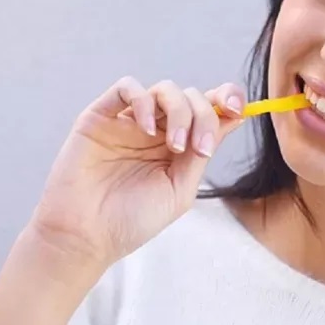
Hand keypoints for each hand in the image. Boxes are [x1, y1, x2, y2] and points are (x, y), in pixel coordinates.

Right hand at [28, 76, 245, 264]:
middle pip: (192, 98)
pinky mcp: (101, 117)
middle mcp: (157, 131)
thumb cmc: (131, 221)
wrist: (86, 236)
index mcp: (179, 149)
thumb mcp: (179, 191)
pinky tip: (147, 129)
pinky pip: (127, 88)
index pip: (209, 111)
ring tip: (175, 147)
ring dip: (179, 111)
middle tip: (198, 148)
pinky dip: (143, 101)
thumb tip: (232, 118)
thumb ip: (201, 155)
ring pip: (164, 89)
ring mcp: (129, 123)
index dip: (227, 99)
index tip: (238, 108)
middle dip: (204, 116)